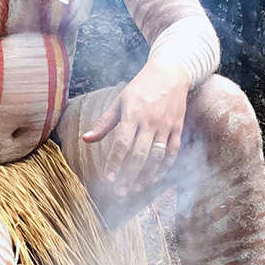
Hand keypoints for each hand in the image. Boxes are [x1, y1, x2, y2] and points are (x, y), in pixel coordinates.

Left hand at [81, 62, 187, 197]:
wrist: (171, 72)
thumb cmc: (142, 87)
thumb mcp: (120, 101)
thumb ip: (104, 123)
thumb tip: (86, 139)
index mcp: (133, 114)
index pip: (122, 143)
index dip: (114, 163)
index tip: (108, 179)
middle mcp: (150, 121)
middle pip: (139, 154)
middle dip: (128, 175)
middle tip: (120, 192)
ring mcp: (166, 126)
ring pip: (156, 157)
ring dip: (146, 176)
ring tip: (135, 188)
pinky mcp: (178, 128)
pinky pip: (172, 152)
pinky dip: (164, 168)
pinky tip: (154, 178)